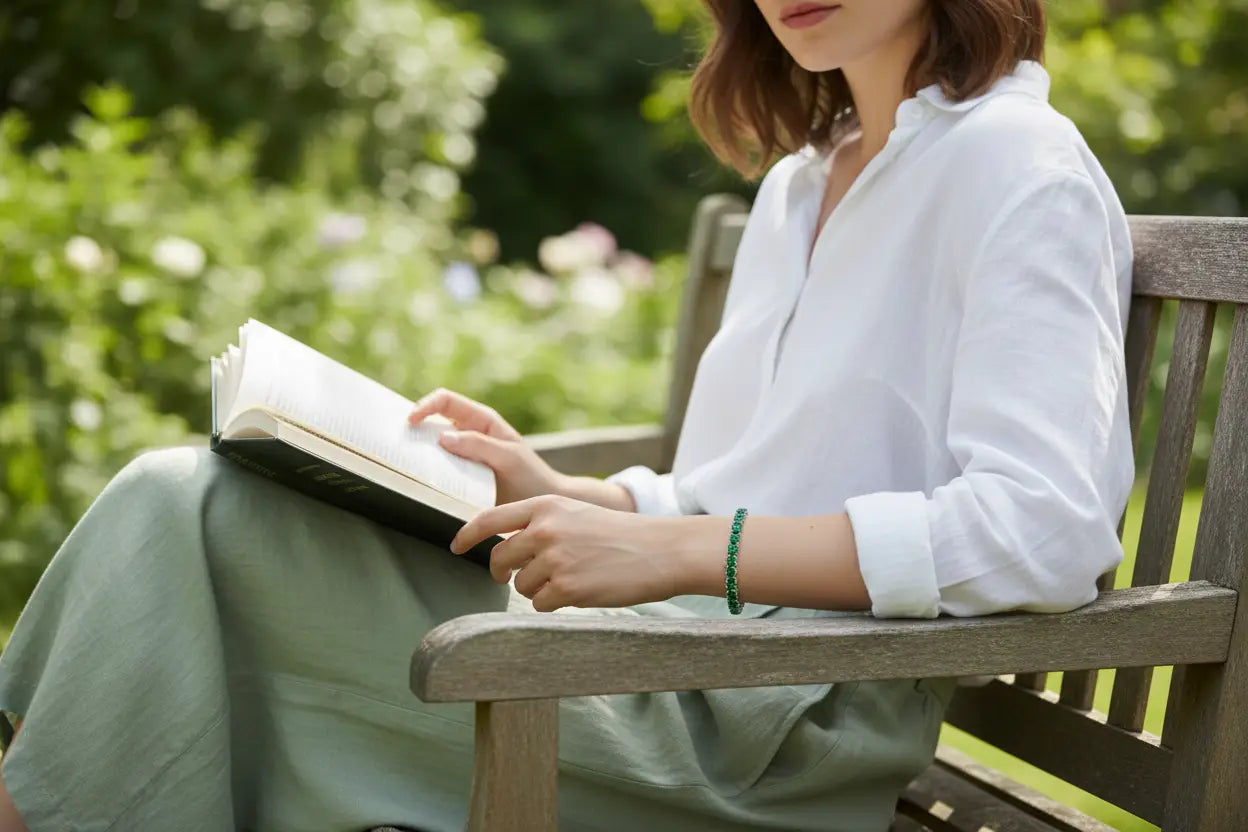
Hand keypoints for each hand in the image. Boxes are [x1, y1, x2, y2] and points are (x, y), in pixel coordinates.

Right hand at [409, 388, 564, 504]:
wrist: (541, 503)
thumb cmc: (531, 477)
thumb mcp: (509, 458)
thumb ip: (479, 446)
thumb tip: (443, 438)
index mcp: (482, 420)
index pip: (446, 400)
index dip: (425, 405)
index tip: (411, 421)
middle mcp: (470, 434)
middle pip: (433, 421)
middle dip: (414, 427)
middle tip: (396, 442)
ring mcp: (464, 455)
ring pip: (432, 446)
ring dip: (417, 451)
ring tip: (401, 462)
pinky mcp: (461, 476)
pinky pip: (438, 468)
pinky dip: (426, 471)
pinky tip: (417, 481)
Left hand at [450, 495, 708, 611]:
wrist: (659, 550)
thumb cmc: (621, 534)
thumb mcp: (576, 514)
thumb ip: (541, 523)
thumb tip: (508, 548)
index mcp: (546, 506)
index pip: (490, 519)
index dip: (467, 534)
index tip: (456, 546)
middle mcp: (545, 530)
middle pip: (501, 558)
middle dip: (502, 573)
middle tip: (508, 578)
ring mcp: (554, 560)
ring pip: (521, 585)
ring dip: (537, 588)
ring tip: (569, 580)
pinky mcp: (567, 588)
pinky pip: (540, 604)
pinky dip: (553, 604)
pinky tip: (578, 592)